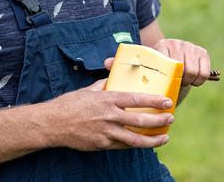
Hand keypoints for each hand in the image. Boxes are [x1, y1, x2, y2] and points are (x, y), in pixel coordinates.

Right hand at [46, 79, 174, 150]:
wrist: (53, 124)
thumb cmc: (70, 104)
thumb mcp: (89, 90)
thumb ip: (104, 85)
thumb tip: (113, 78)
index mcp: (108, 99)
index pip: (136, 99)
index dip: (154, 100)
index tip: (167, 101)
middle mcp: (109, 116)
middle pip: (140, 121)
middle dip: (159, 121)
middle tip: (170, 119)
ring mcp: (106, 132)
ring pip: (134, 139)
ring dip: (152, 140)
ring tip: (164, 138)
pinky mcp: (102, 144)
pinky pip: (122, 146)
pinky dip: (134, 145)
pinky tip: (144, 143)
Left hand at [152, 38, 210, 87]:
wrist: (170, 61)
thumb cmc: (161, 71)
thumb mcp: (155, 73)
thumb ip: (156, 79)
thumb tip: (160, 95)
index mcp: (161, 46)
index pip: (167, 65)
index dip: (169, 78)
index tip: (168, 83)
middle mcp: (176, 43)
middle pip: (181, 69)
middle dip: (180, 81)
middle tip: (177, 83)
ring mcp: (190, 46)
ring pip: (194, 72)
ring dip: (189, 81)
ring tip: (184, 81)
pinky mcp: (202, 51)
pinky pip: (204, 73)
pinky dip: (199, 81)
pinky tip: (193, 79)